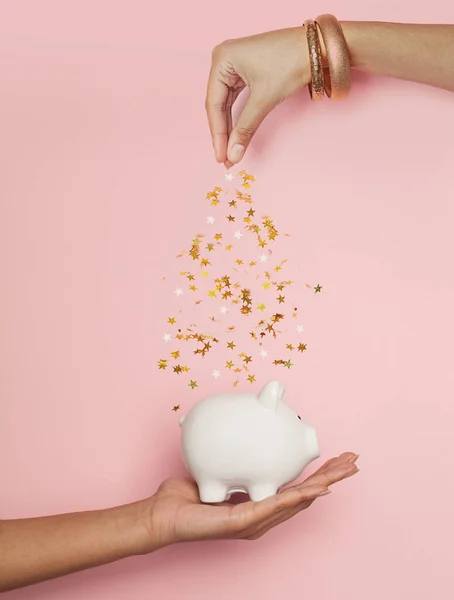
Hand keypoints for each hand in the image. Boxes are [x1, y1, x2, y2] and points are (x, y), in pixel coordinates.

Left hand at [142, 452, 357, 548]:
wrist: (164, 516)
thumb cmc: (186, 498)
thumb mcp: (217, 469)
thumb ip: (234, 459)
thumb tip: (243, 434)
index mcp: (260, 504)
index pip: (296, 487)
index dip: (319, 475)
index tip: (337, 460)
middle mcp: (263, 516)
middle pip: (305, 495)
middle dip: (331, 478)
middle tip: (353, 463)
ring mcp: (256, 521)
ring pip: (297, 501)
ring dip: (322, 485)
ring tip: (343, 472)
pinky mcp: (244, 522)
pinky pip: (274, 506)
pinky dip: (297, 497)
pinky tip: (315, 489)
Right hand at [206, 28, 310, 166]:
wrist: (317, 46)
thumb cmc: (291, 62)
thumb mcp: (264, 99)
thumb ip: (245, 128)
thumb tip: (233, 155)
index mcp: (222, 59)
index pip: (214, 105)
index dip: (217, 134)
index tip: (221, 157)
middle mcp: (223, 59)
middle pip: (218, 105)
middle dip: (222, 133)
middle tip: (224, 158)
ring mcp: (233, 64)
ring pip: (226, 103)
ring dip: (228, 127)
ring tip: (229, 151)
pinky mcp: (244, 69)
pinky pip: (235, 98)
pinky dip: (237, 116)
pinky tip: (235, 133)